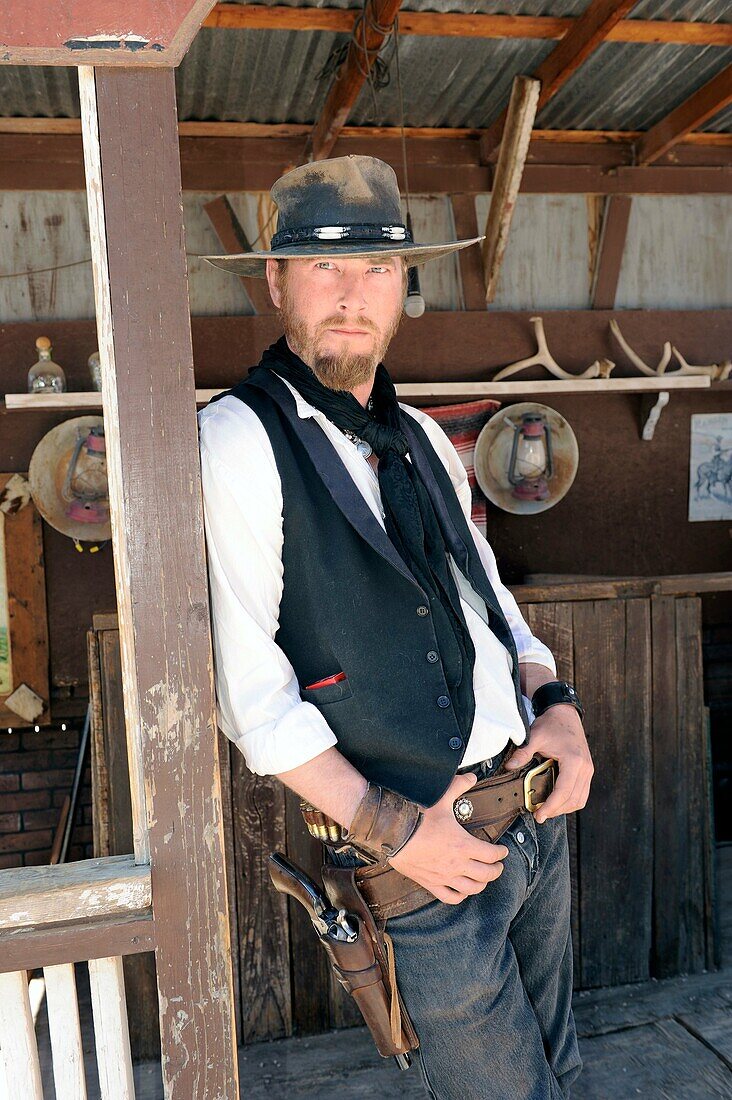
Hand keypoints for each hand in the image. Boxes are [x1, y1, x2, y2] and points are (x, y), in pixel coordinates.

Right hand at [387, 771, 508, 904]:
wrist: (393, 831)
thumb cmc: (417, 816)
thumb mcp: (442, 798)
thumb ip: (459, 786)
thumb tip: (472, 776)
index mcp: (463, 844)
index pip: (491, 854)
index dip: (501, 853)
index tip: (503, 850)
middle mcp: (457, 864)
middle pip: (486, 874)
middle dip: (496, 869)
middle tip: (498, 865)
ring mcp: (444, 876)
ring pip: (472, 888)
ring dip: (482, 884)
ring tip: (484, 878)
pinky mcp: (430, 883)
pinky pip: (451, 896)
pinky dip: (460, 896)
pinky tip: (463, 891)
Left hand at [503, 705, 593, 822]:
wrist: (565, 713)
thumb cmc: (553, 724)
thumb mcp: (535, 736)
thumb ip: (523, 753)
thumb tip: (510, 766)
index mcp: (574, 761)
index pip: (563, 792)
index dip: (551, 807)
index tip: (539, 815)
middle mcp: (585, 768)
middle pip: (573, 800)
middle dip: (556, 810)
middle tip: (539, 815)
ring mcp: (588, 770)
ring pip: (580, 799)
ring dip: (564, 808)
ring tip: (547, 810)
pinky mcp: (587, 770)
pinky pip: (582, 793)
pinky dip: (571, 800)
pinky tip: (558, 801)